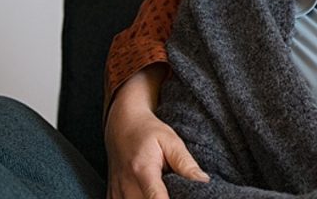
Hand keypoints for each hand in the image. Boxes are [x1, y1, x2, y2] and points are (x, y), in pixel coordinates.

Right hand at [105, 65, 208, 198]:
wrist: (122, 125)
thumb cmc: (148, 131)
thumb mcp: (170, 140)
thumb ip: (185, 162)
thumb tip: (203, 180)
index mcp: (143, 169)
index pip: (155, 197)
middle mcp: (126, 183)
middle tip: (178, 192)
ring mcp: (117, 191)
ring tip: (165, 191)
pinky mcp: (112, 194)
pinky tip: (148, 195)